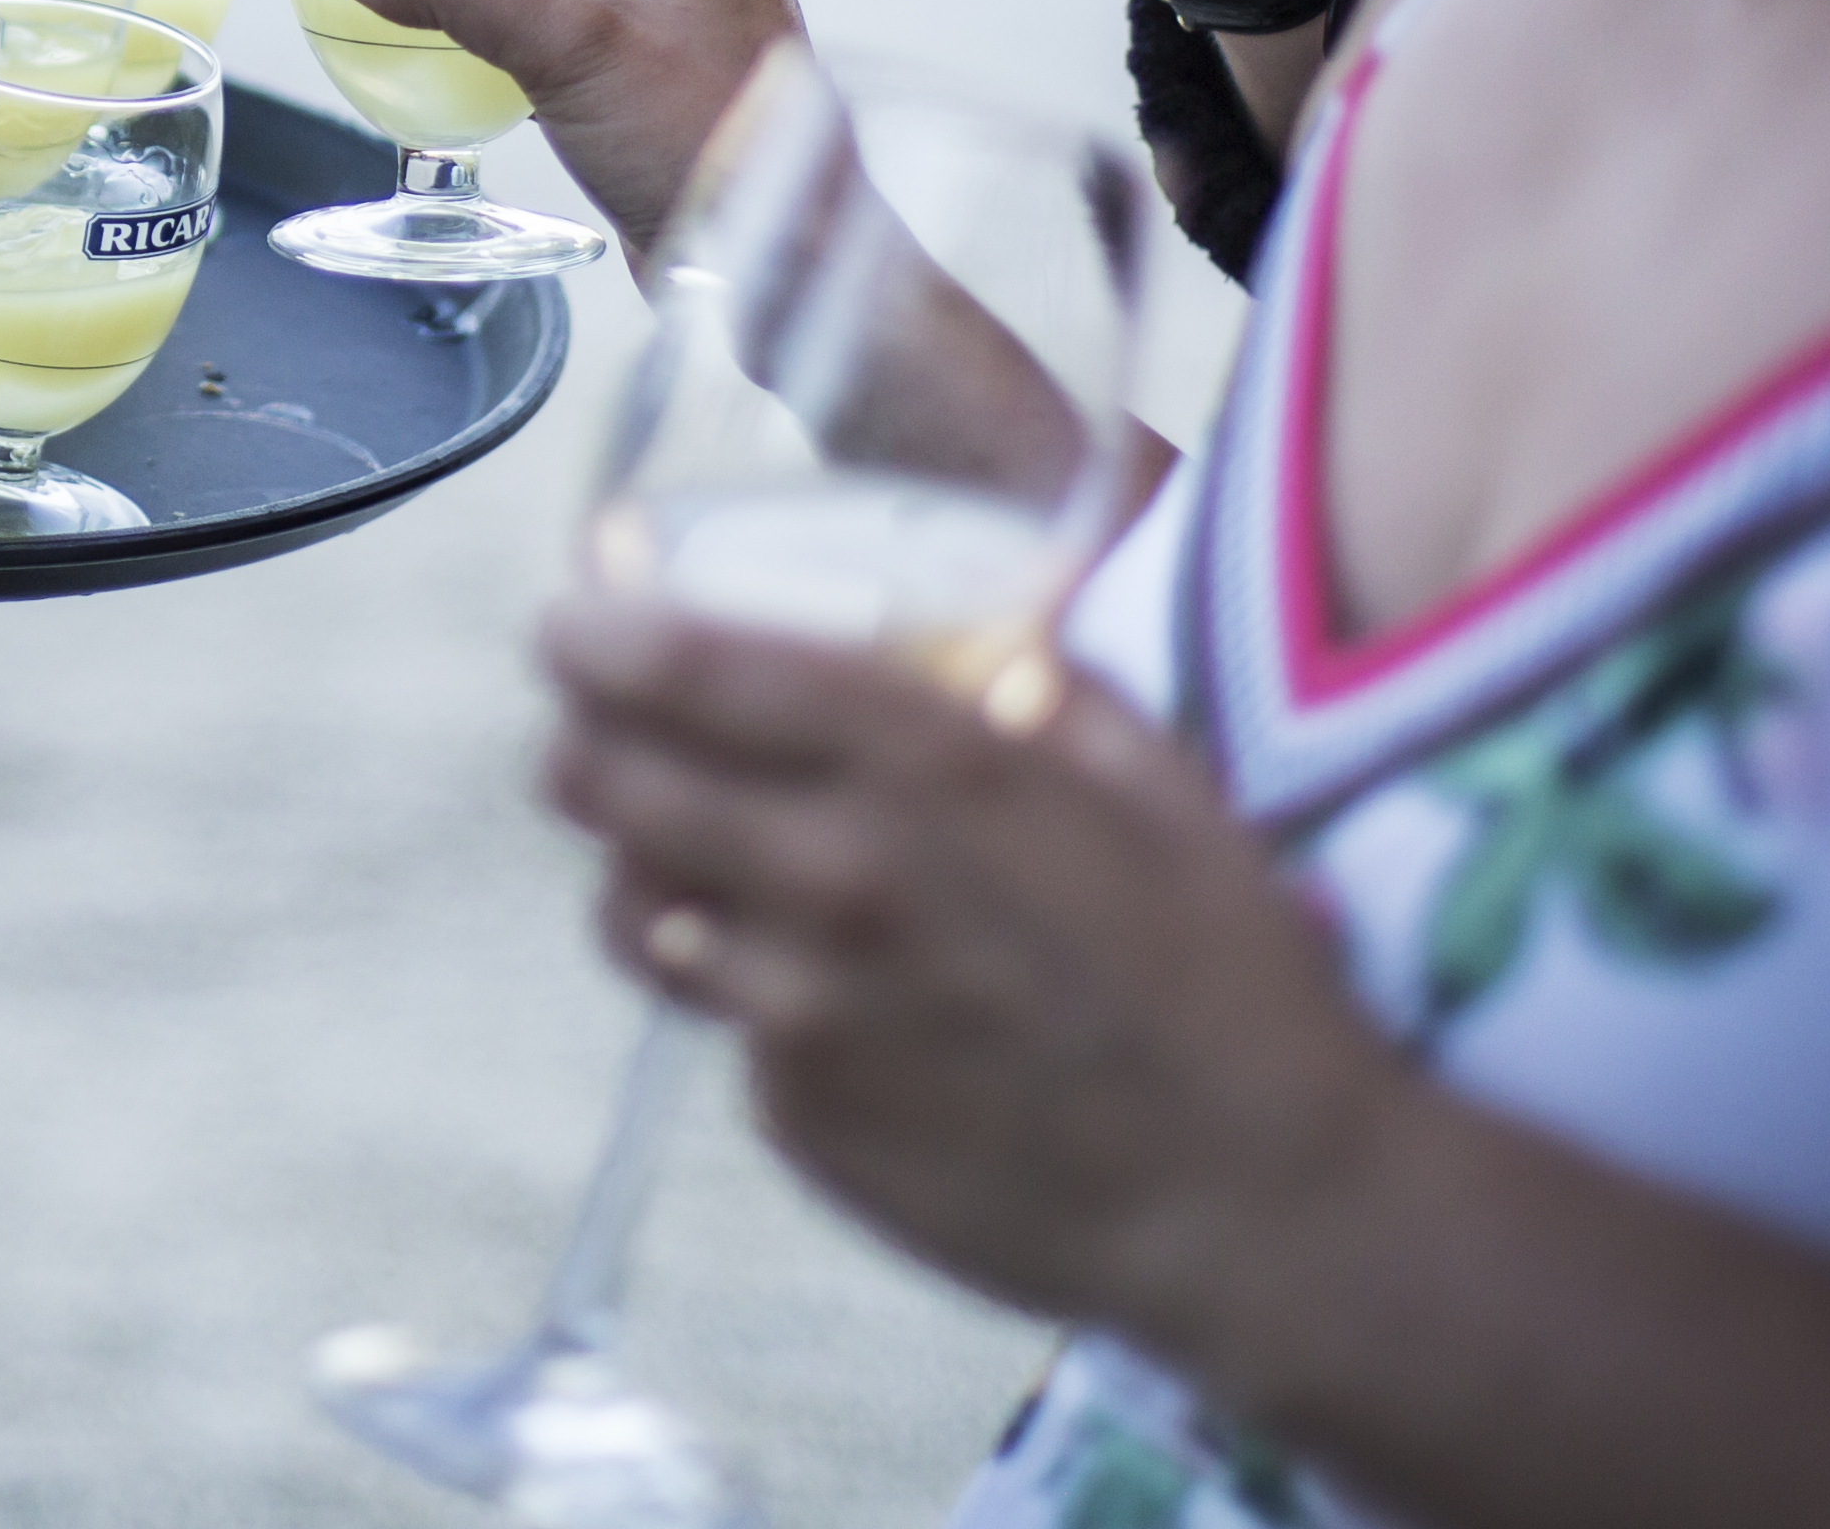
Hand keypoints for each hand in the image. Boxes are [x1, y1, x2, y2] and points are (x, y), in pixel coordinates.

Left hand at [540, 593, 1409, 1343]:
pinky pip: (720, 1024)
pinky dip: (745, 993)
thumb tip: (988, 631)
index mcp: (926, 769)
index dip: (598, 633)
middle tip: (598, 729)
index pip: (688, 668)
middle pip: (604, 781)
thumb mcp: (1161, 787)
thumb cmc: (1233, 986)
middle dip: (584, 741)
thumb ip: (1048, 689)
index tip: (573, 620)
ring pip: (630, 908)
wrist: (1256, 1209)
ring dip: (640, 868)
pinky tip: (825, 992)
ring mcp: (802, 1011)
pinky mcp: (796, 1117)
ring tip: (689, 857)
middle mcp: (837, 879)